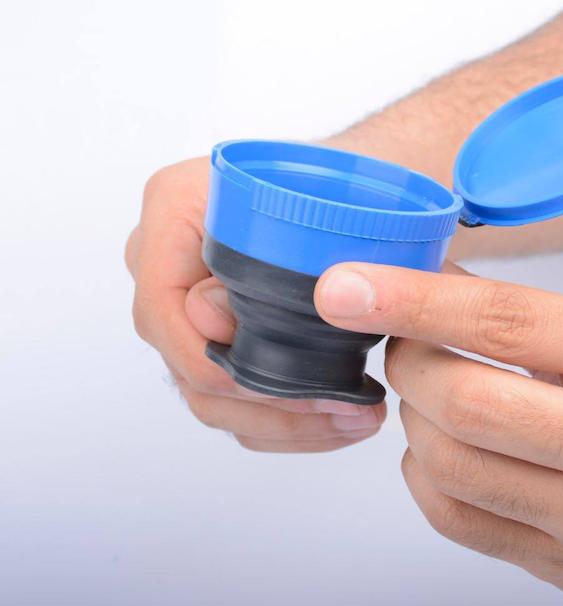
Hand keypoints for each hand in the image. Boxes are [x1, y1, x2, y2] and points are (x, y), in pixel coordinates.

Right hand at [125, 157, 385, 451]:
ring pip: (210, 394)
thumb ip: (258, 259)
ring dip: (284, 422)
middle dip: (269, 405)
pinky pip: (231, 396)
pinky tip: (334, 423)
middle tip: (343, 412)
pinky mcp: (216, 334)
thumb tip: (212, 322)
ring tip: (354, 422)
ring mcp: (187, 301)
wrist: (355, 182)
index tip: (295, 385)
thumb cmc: (340, 183)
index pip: (163, 308)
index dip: (218, 362)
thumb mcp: (311, 204)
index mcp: (174, 207)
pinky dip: (282, 421)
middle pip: (186, 363)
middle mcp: (168, 258)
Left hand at [314, 262, 562, 605]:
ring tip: (436, 392)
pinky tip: (448, 447)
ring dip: (415, 416)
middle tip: (406, 340)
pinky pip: (459, 522)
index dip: (410, 298)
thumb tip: (436, 289)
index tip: (347, 286)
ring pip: (446, 466)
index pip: (503, 322)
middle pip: (460, 403)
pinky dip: (429, 474)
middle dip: (407, 360)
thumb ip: (537, 317)